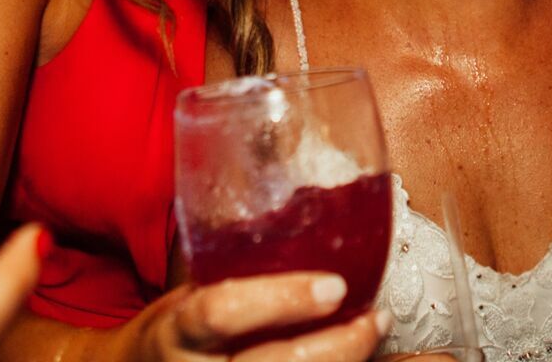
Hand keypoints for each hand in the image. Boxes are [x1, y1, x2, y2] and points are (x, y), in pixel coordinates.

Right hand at [133, 274, 389, 361]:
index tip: (333, 285)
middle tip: (371, 317)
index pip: (221, 315)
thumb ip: (234, 267)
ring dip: (347, 361)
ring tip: (374, 330)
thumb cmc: (177, 328)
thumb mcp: (188, 292)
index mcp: (178, 332)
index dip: (281, 300)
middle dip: (332, 347)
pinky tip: (367, 356)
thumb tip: (305, 206)